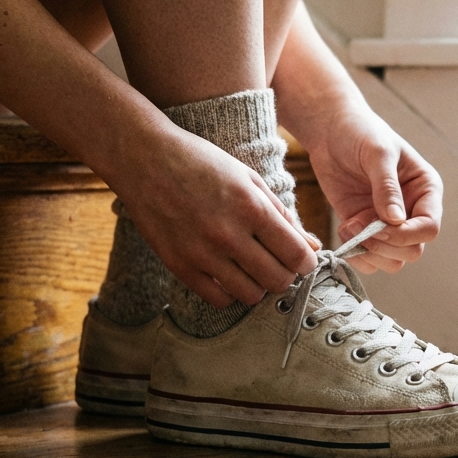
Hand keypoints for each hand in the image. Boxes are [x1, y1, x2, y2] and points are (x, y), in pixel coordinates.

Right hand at [109, 124, 317, 307]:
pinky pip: (218, 299)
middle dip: (286, 275)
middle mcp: (228, 234)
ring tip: (253, 268)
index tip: (304, 260)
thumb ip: (282, 215)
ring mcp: (202, 254)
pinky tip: (229, 274)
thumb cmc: (201, 163)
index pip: (296, 255)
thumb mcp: (248, 178)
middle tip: (279, 264)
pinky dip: (230, 292)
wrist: (144, 159)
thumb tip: (312, 247)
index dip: (307, 262)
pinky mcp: (179, 266)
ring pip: (251, 295)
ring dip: (259, 286)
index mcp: (251, 207)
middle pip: (278, 280)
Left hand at [301, 103, 442, 274]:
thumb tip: (395, 221)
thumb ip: (387, 187)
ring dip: (369, 252)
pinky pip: (369, 259)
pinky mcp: (364, 229)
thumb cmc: (360, 133)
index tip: (379, 226)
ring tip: (348, 227)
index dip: (406, 234)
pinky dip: (356, 254)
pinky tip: (343, 230)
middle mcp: (412, 211)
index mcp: (426, 191)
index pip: (429, 228)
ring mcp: (388, 224)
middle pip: (412, 250)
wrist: (331, 131)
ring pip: (393, 261)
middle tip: (358, 226)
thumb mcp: (377, 153)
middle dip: (385, 245)